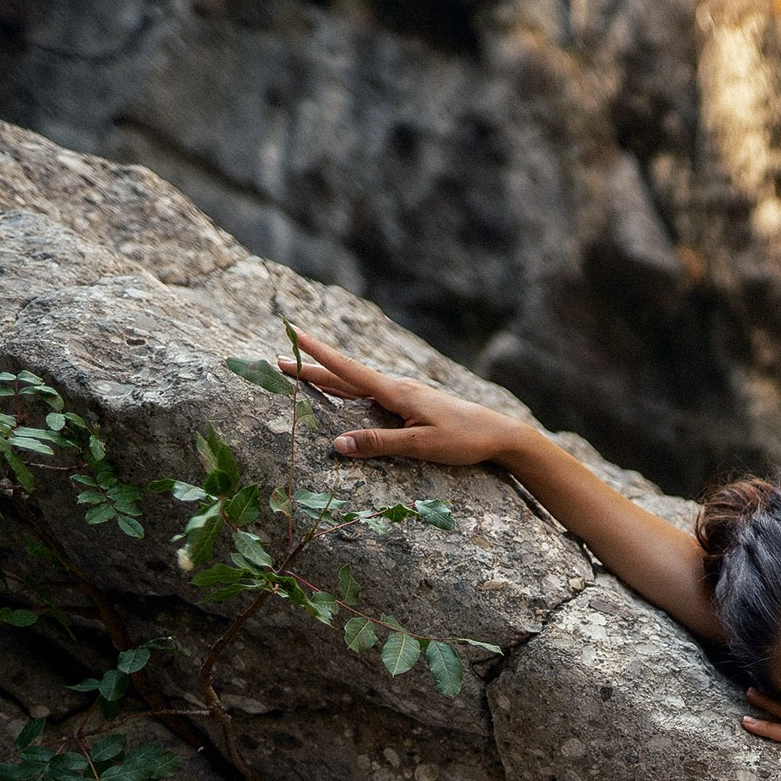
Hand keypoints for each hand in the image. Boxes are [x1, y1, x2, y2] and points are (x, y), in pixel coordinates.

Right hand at [275, 330, 533, 466]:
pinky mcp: (413, 405)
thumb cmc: (465, 440)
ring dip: (329, 378)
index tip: (294, 334)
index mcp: (397, 392)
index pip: (349, 370)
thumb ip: (380, 444)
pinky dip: (351, 391)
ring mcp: (406, 395)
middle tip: (280, 359)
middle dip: (312, 368)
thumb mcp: (421, 446)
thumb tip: (337, 445)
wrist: (500, 434)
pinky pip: (372, 395)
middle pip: (346, 376)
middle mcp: (398, 388)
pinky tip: (346, 393)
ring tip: (303, 372)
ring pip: (358, 385)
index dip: (318, 355)